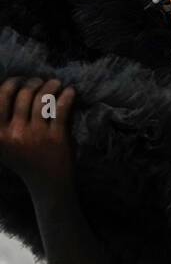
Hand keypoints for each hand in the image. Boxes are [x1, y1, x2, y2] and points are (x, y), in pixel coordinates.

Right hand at [0, 77, 76, 192]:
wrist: (48, 183)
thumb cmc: (26, 159)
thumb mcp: (3, 145)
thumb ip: (2, 123)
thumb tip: (7, 89)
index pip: (1, 98)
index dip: (12, 83)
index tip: (21, 80)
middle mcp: (14, 133)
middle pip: (23, 94)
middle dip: (33, 82)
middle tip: (41, 81)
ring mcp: (36, 135)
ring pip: (43, 99)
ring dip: (51, 86)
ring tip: (56, 83)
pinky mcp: (57, 137)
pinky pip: (62, 109)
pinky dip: (68, 96)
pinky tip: (71, 91)